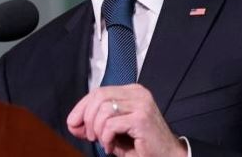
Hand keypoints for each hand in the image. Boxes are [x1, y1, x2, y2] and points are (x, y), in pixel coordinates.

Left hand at [66, 84, 186, 156]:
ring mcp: (141, 104)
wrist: (168, 156)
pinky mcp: (141, 118)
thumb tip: (73, 123)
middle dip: (87, 118)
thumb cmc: (141, 145)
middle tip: (91, 137)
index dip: (81, 107)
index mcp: (131, 91)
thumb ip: (95, 124)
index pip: (98, 91)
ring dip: (97, 130)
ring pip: (103, 109)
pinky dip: (106, 137)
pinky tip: (111, 147)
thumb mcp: (114, 132)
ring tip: (104, 143)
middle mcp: (137, 92)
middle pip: (98, 96)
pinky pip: (111, 124)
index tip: (74, 124)